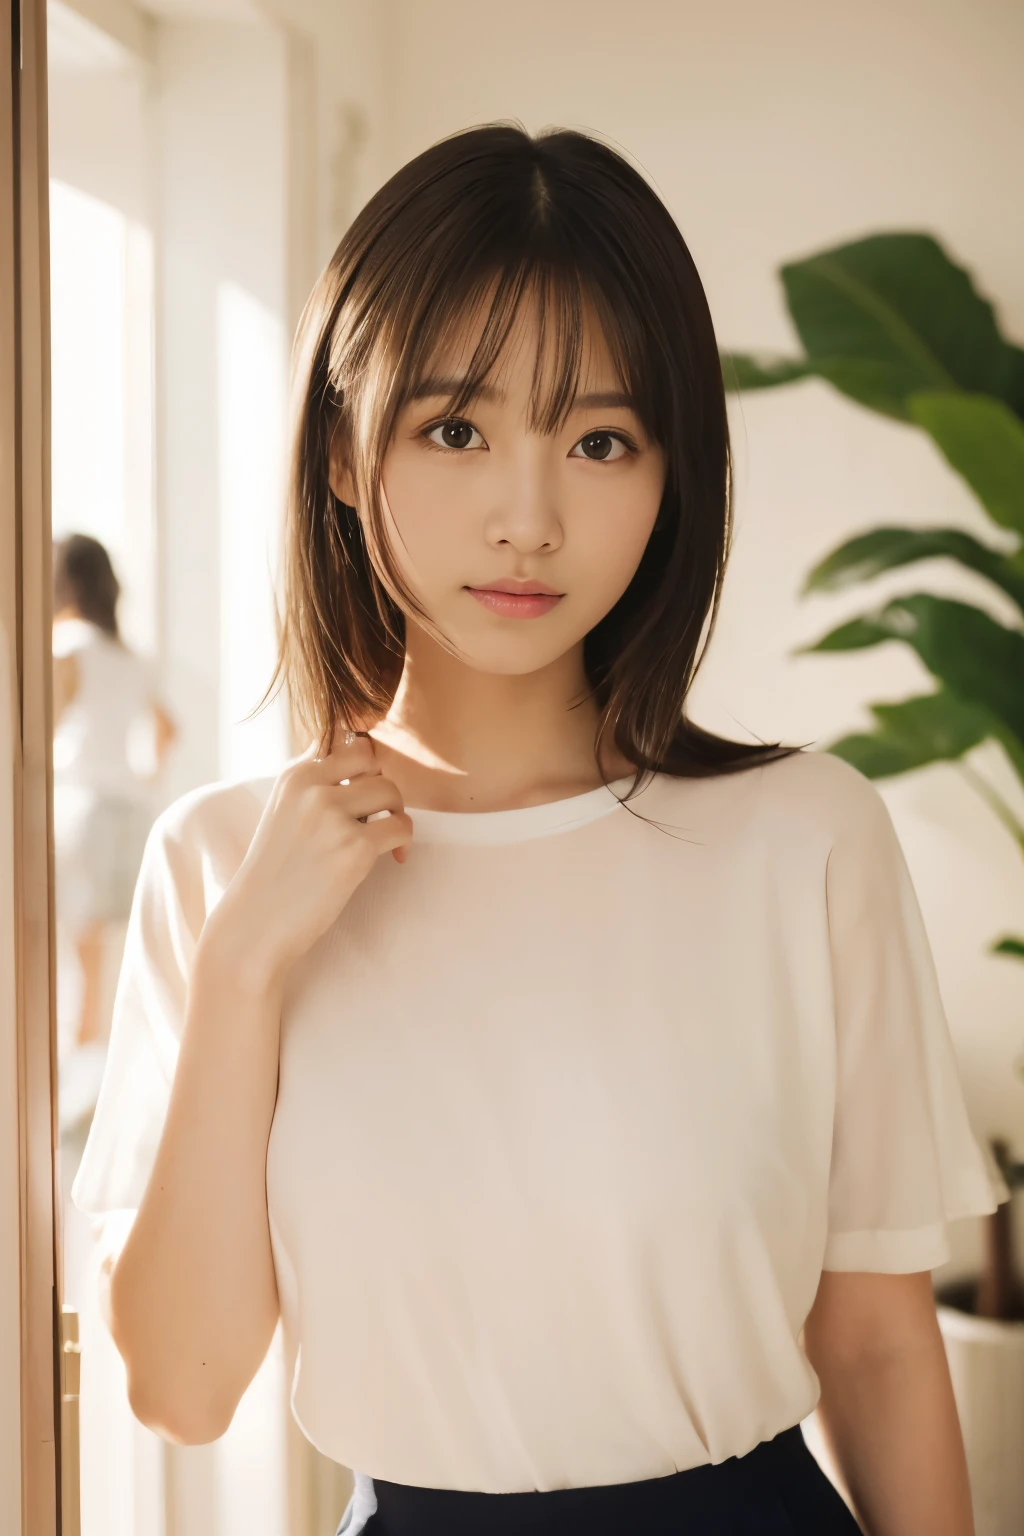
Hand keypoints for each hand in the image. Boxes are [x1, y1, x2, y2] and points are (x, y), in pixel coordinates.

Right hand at [199, 734, 411, 987]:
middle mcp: (311, 788)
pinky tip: (393, 858)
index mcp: (293, 775)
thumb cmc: (275, 871)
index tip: (363, 793)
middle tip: (375, 816)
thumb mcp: (284, 811)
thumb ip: (314, 780)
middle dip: (380, 786)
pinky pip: (401, 827)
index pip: (348, 743)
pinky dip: (404, 842)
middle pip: (373, 761)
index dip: (364, 766)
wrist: (255, 924)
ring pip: (391, 792)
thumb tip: (352, 741)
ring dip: (395, 814)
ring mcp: (332, 817)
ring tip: (384, 839)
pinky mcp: (354, 848)